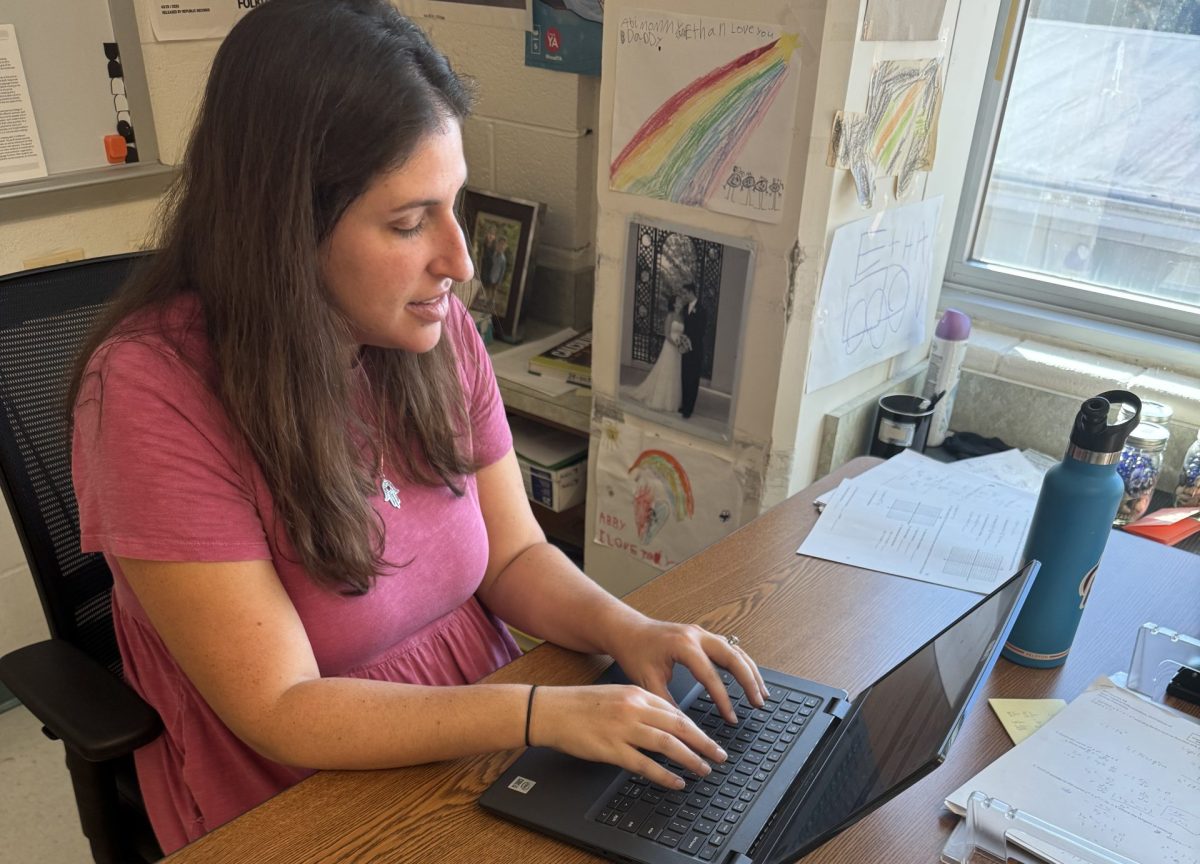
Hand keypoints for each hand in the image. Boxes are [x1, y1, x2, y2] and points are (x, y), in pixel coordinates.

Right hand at [528, 685, 726, 788]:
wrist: (552, 710)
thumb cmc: (580, 704)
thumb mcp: (615, 695)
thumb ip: (640, 707)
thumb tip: (665, 724)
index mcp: (636, 693)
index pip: (674, 711)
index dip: (695, 727)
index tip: (707, 738)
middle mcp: (634, 709)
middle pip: (678, 726)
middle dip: (704, 742)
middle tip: (719, 755)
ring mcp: (623, 729)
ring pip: (667, 745)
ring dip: (691, 758)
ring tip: (704, 769)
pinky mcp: (612, 749)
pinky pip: (646, 765)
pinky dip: (665, 775)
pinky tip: (676, 782)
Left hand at [607, 619, 768, 725]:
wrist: (627, 629)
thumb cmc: (634, 652)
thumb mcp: (647, 682)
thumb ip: (667, 704)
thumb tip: (685, 729)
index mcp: (683, 646)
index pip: (711, 676)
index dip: (723, 700)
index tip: (732, 718)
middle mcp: (697, 635)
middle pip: (733, 657)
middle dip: (749, 681)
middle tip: (759, 703)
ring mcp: (701, 633)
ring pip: (735, 650)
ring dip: (750, 671)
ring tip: (761, 693)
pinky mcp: (702, 635)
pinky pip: (729, 647)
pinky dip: (741, 663)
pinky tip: (748, 677)